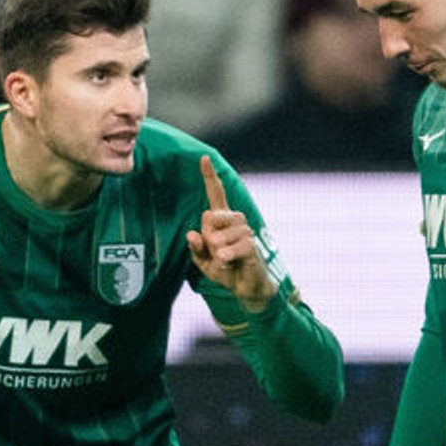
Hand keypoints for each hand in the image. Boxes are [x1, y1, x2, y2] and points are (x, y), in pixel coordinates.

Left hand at [187, 156, 274, 309]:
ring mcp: (246, 231)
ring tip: (224, 259)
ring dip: (217, 251)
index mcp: (222, 221)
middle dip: (206, 237)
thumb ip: (196, 248)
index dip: (209, 177)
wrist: (247, 288)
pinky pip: (232, 247)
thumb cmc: (225, 270)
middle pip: (210, 217)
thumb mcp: (203, 262)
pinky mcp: (252, 245)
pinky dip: (226, 257)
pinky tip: (227, 261)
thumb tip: (192, 234)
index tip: (203, 158)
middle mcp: (236, 221)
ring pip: (219, 235)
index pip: (216, 194)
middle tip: (215, 252)